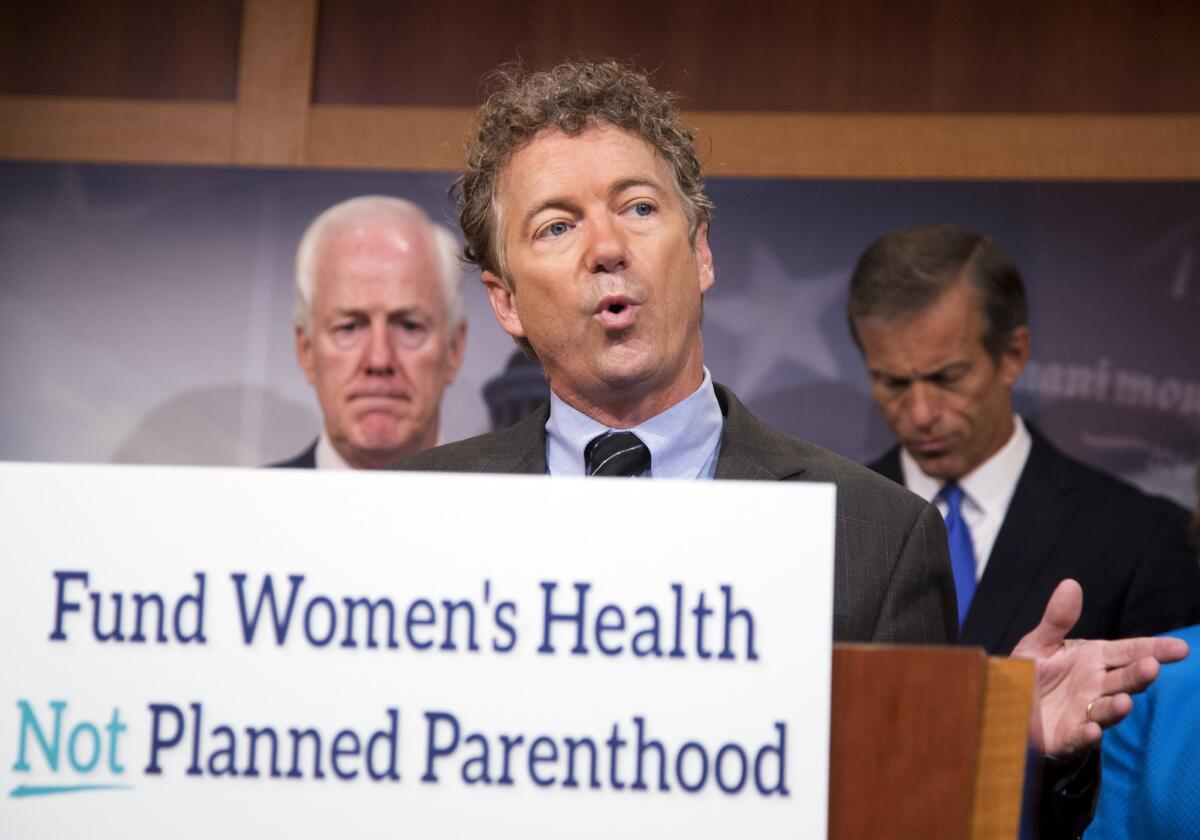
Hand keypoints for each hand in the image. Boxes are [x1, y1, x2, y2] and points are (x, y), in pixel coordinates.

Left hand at [1011, 578, 1188, 759]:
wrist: (1011, 706)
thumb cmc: (1033, 673)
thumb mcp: (1040, 643)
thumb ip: (1057, 619)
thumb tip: (1071, 584)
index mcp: (1094, 659)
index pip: (1130, 652)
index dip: (1155, 649)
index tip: (1181, 648)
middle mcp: (1097, 686)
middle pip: (1124, 680)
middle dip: (1139, 674)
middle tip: (1151, 667)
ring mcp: (1085, 712)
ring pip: (1108, 709)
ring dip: (1118, 707)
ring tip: (1126, 701)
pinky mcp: (1068, 736)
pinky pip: (1080, 736)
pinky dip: (1088, 735)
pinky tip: (1092, 730)